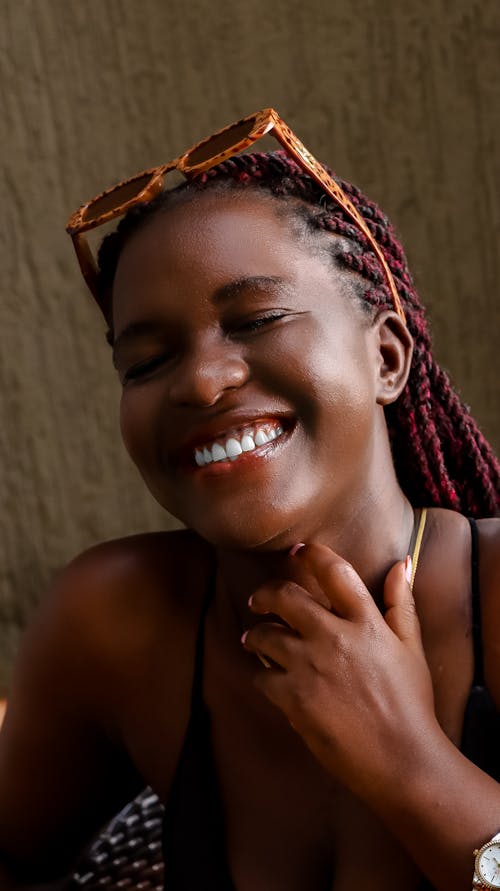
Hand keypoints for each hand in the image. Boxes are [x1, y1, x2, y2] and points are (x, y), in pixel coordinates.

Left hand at [242, 544, 437, 799]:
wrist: (401, 759)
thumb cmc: (411, 704)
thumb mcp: (411, 648)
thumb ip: (401, 603)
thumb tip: (401, 564)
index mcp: (366, 622)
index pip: (334, 571)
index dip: (310, 554)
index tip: (296, 551)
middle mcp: (335, 637)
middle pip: (286, 596)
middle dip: (266, 593)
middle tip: (258, 600)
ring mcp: (310, 667)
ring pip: (265, 635)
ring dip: (257, 635)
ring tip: (254, 640)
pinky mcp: (293, 699)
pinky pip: (262, 677)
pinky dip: (262, 676)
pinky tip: (267, 679)